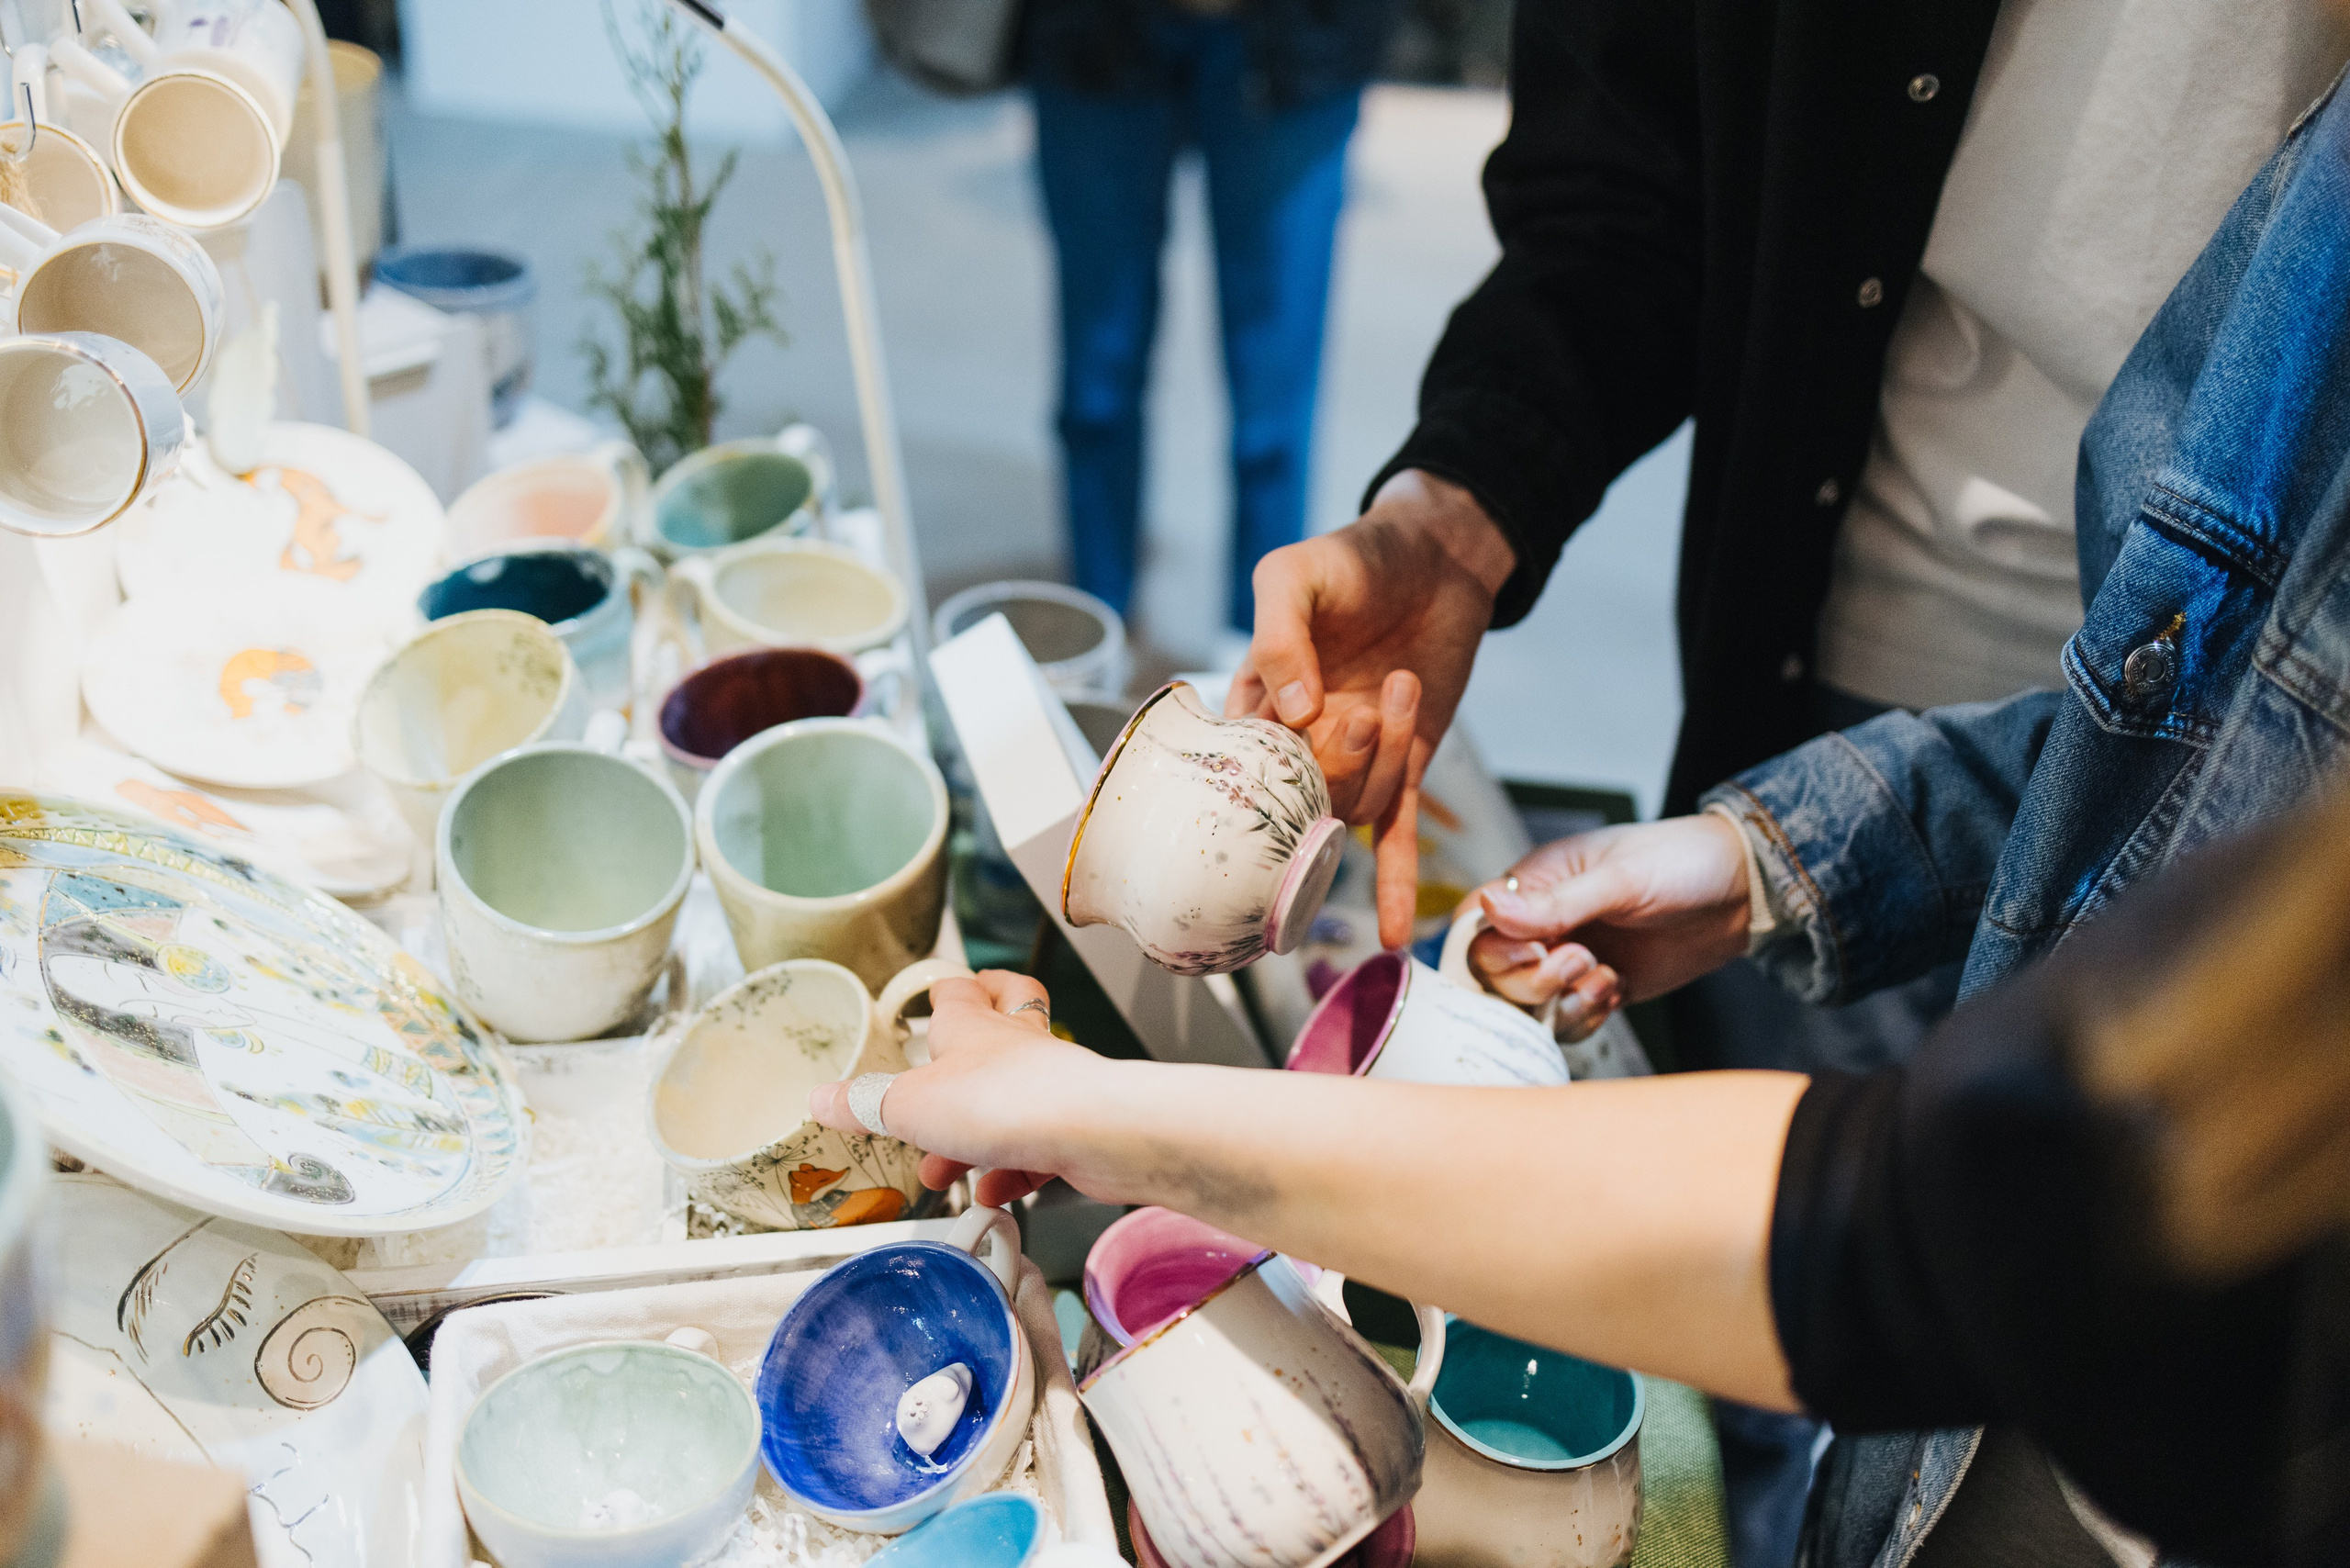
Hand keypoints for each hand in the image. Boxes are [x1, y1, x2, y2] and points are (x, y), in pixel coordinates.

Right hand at [807, 971, 1112, 1207]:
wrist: (1089, 1131)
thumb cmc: (1000, 1100)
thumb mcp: (907, 1105)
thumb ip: (865, 1105)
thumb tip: (820, 1098)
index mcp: (972, 1028)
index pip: (960, 992)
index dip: (946, 991)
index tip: (934, 996)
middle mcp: (1014, 1049)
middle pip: (1007, 1019)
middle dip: (980, 1036)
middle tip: (953, 1056)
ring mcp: (1048, 1088)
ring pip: (1012, 1099)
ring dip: (975, 1133)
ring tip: (941, 1169)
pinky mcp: (1073, 1130)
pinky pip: (1037, 1149)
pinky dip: (1009, 1172)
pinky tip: (989, 1194)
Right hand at [1229, 471, 1514, 948]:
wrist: (1440, 554)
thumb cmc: (1359, 557)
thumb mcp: (1298, 574)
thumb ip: (1279, 635)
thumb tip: (1294, 711)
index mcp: (1257, 699)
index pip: (1241, 758)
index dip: (1261, 759)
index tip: (1280, 743)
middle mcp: (1298, 739)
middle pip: (1297, 793)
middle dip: (1332, 761)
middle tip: (1356, 707)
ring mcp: (1352, 757)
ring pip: (1350, 806)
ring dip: (1379, 761)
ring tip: (1397, 687)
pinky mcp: (1404, 764)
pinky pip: (1392, 834)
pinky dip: (1391, 883)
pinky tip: (1391, 934)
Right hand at [1467, 815, 1751, 1008]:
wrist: (1740, 894)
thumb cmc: (1679, 862)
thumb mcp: (1618, 878)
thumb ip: (1555, 903)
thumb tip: (1490, 910)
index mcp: (1536, 884)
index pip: (1478, 925)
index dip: (1492, 948)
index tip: (1533, 950)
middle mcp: (1544, 925)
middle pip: (1494, 973)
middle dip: (1529, 980)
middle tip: (1577, 961)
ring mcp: (1570, 959)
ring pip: (1527, 1005)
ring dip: (1559, 1003)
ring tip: (1602, 977)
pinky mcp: (1598, 988)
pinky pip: (1566, 1020)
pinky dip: (1584, 1015)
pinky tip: (1616, 988)